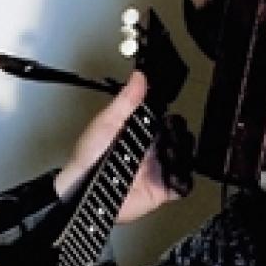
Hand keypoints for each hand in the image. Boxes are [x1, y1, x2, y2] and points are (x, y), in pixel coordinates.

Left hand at [53, 71, 190, 223]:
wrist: (81, 190)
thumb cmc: (89, 156)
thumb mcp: (107, 123)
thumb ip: (126, 101)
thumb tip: (139, 76)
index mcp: (139, 133)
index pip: (164, 120)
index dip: (170, 116)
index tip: (168, 113)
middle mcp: (151, 151)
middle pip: (178, 138)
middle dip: (179, 134)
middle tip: (167, 135)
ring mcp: (157, 170)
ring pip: (184, 159)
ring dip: (182, 154)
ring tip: (167, 153)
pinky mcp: (160, 190)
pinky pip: (182, 186)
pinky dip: (183, 181)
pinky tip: (173, 173)